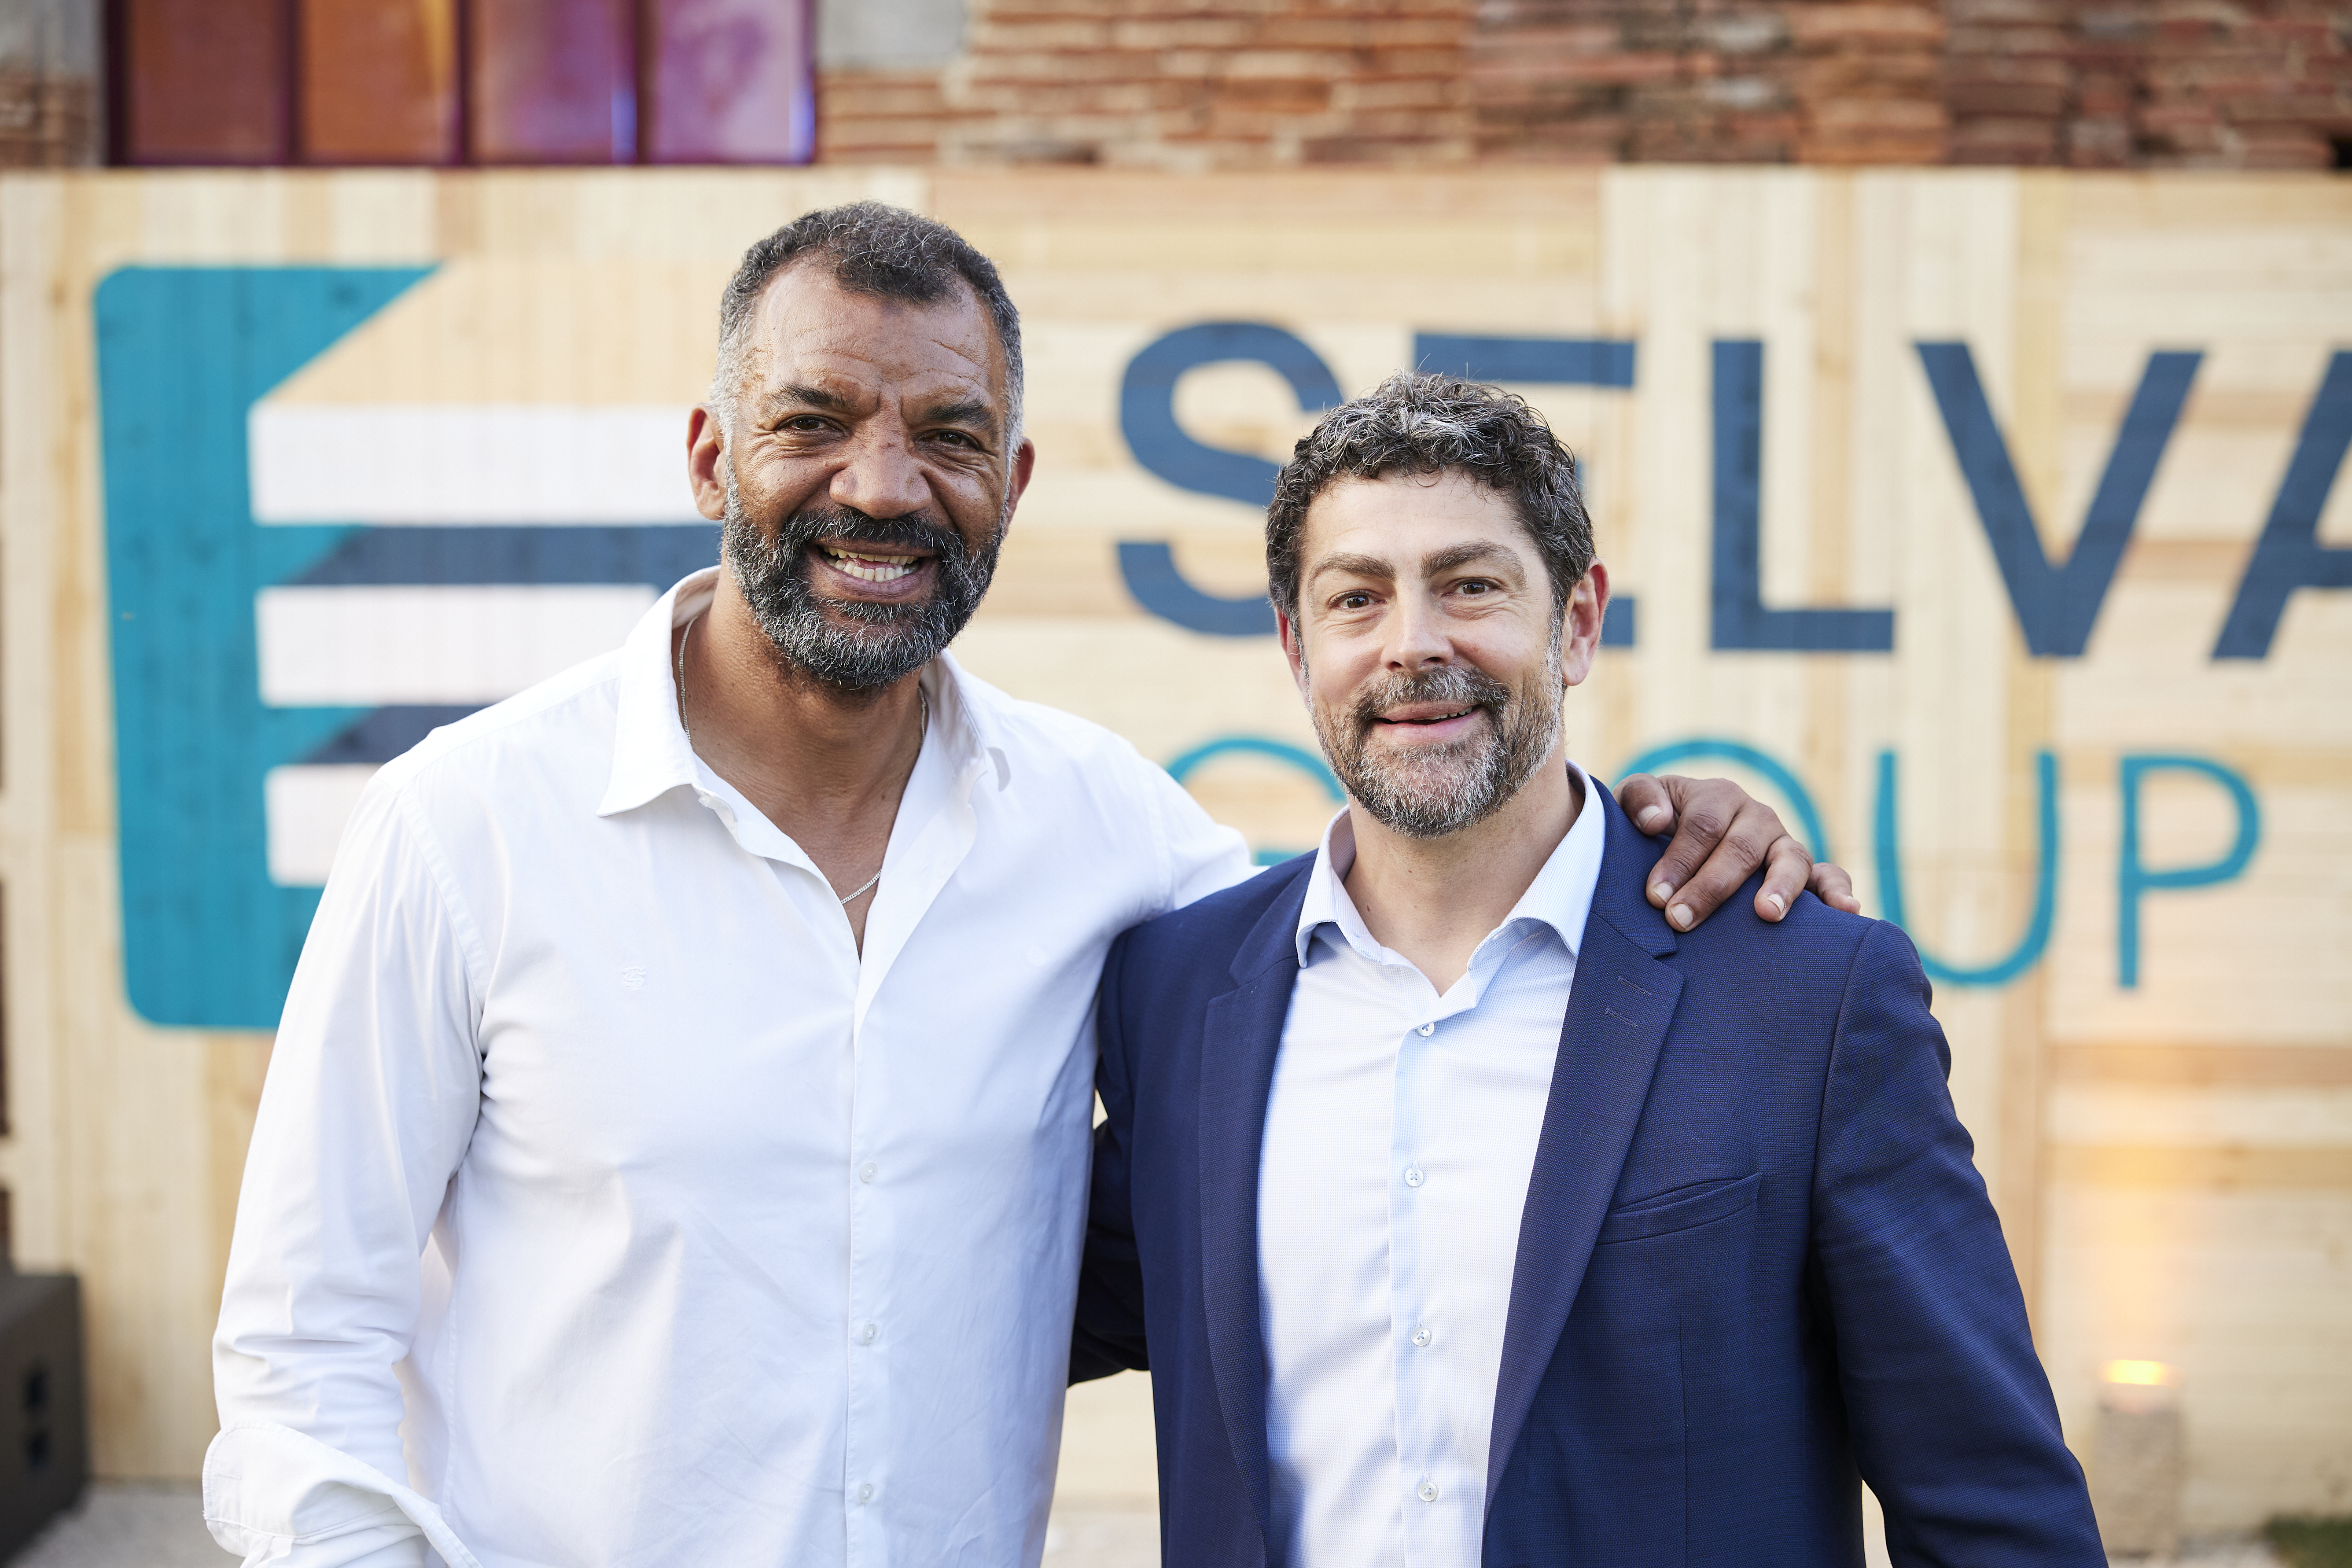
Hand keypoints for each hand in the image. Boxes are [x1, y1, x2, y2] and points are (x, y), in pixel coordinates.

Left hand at [1612, 773, 1861, 929]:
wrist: (1676, 839)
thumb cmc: (1653, 826)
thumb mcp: (1637, 803)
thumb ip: (1639, 799)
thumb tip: (1655, 821)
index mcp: (1718, 796)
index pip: (1703, 827)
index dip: (1679, 861)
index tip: (1656, 897)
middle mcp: (1757, 817)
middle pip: (1741, 848)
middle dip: (1711, 886)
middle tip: (1681, 919)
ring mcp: (1783, 844)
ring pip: (1792, 859)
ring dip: (1780, 887)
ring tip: (1767, 914)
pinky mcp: (1804, 873)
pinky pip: (1829, 877)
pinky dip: (1839, 892)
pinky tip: (1846, 912)